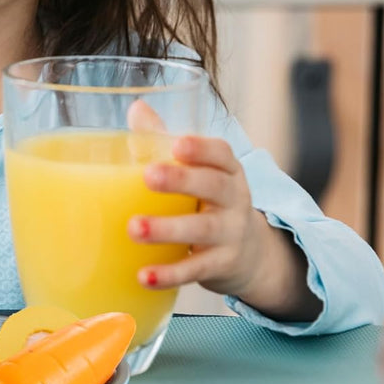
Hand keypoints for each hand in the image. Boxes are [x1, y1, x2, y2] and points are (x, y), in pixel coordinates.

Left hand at [128, 135, 263, 295]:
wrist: (249, 253)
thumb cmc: (207, 199)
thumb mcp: (194, 169)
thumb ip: (164, 140)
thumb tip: (136, 108)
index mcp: (227, 170)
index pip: (222, 154)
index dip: (202, 148)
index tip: (177, 143)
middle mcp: (235, 198)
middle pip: (214, 186)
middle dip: (182, 180)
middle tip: (148, 176)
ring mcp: (231, 233)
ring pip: (203, 230)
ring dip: (167, 229)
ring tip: (134, 228)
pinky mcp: (221, 265)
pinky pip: (196, 269)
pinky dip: (170, 274)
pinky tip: (142, 276)